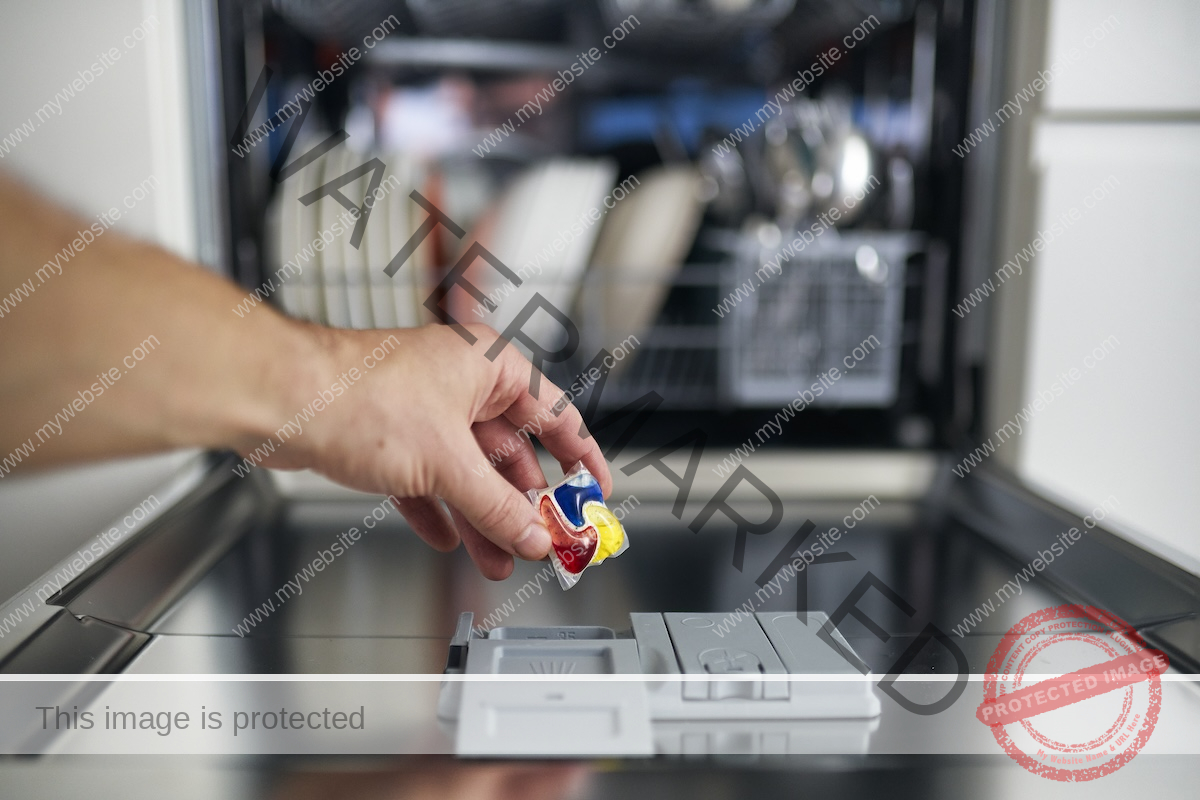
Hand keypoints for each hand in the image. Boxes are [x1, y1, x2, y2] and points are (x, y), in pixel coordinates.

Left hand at [264, 322, 611, 579]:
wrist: (280, 399)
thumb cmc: (356, 395)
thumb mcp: (447, 462)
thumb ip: (497, 506)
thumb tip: (532, 534)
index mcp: (488, 365)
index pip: (556, 413)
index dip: (581, 457)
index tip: (594, 492)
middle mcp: (459, 382)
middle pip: (511, 451)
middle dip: (524, 502)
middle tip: (544, 540)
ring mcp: (423, 410)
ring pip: (469, 471)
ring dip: (485, 516)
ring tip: (500, 558)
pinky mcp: (389, 437)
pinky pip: (430, 481)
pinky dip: (442, 511)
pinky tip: (450, 540)